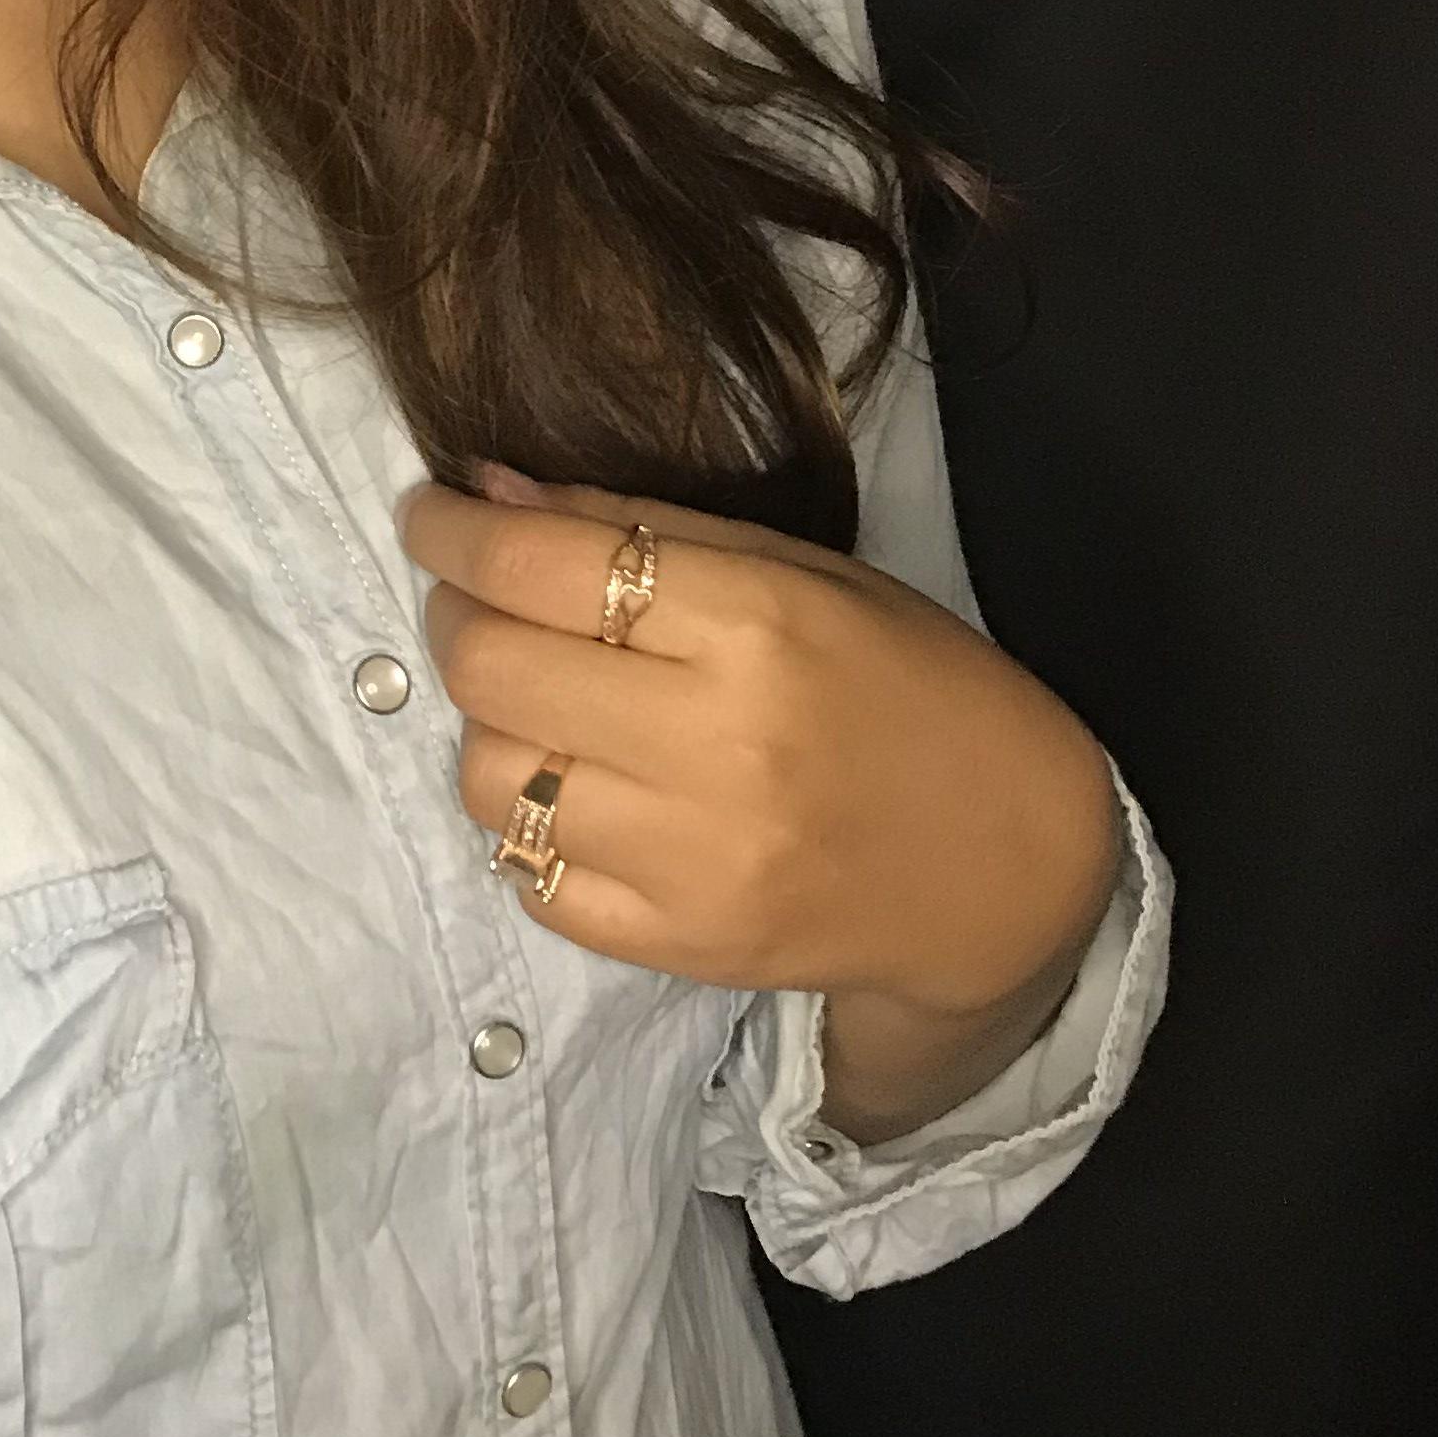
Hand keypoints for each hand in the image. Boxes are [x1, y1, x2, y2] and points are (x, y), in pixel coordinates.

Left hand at [395, 464, 1122, 1133]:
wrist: (1006, 863)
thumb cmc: (907, 685)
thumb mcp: (800, 570)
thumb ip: (638, 528)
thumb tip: (486, 491)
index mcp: (754, 625)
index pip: (539, 565)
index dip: (452, 531)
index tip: (431, 515)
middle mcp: (715, 744)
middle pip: (489, 669)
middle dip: (454, 616)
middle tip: (477, 602)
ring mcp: (693, 859)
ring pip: (487, 779)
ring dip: (488, 725)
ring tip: (540, 703)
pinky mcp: (679, 945)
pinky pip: (530, 879)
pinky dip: (527, 825)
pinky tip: (577, 789)